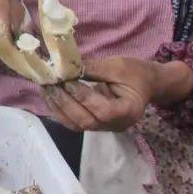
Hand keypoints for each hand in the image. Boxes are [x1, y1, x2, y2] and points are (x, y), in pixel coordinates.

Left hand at [42, 56, 174, 131]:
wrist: (147, 83)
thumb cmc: (136, 73)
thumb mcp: (117, 65)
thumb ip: (92, 68)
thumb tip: (65, 67)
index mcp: (129, 111)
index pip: (103, 110)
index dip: (82, 97)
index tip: (66, 80)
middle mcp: (117, 125)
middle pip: (86, 121)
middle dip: (64, 102)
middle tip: (49, 83)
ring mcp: (106, 128)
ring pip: (76, 125)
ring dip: (57, 107)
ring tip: (45, 88)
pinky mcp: (96, 125)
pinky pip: (74, 122)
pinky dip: (60, 110)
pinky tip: (50, 96)